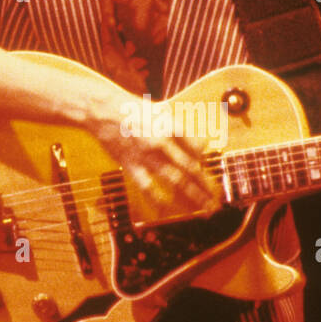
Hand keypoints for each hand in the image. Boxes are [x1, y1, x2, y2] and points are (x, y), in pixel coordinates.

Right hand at [92, 92, 220, 217]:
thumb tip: (202, 146)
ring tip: (204, 209)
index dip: (208, 164)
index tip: (213, 174)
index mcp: (170, 127)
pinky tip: (169, 212)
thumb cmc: (132, 109)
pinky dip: (158, 201)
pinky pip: (147, 187)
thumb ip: (181, 130)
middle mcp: (161, 143)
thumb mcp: (161, 111)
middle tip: (217, 200)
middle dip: (206, 187)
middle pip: (191, 169)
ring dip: (192, 197)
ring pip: (175, 181)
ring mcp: (146, 156)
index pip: (197, 148)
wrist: (103, 110)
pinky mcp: (131, 165)